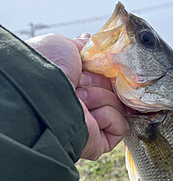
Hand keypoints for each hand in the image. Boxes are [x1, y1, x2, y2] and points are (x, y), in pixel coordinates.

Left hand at [27, 34, 127, 160]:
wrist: (42, 93)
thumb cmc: (47, 69)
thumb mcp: (66, 47)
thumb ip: (83, 47)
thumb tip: (90, 39)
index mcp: (76, 86)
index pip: (105, 78)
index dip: (101, 71)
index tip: (89, 67)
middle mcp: (83, 106)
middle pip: (113, 91)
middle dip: (100, 83)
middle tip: (80, 83)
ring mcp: (92, 125)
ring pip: (119, 106)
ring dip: (100, 98)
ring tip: (79, 99)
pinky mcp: (100, 141)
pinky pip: (121, 125)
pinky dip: (109, 116)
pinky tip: (90, 116)